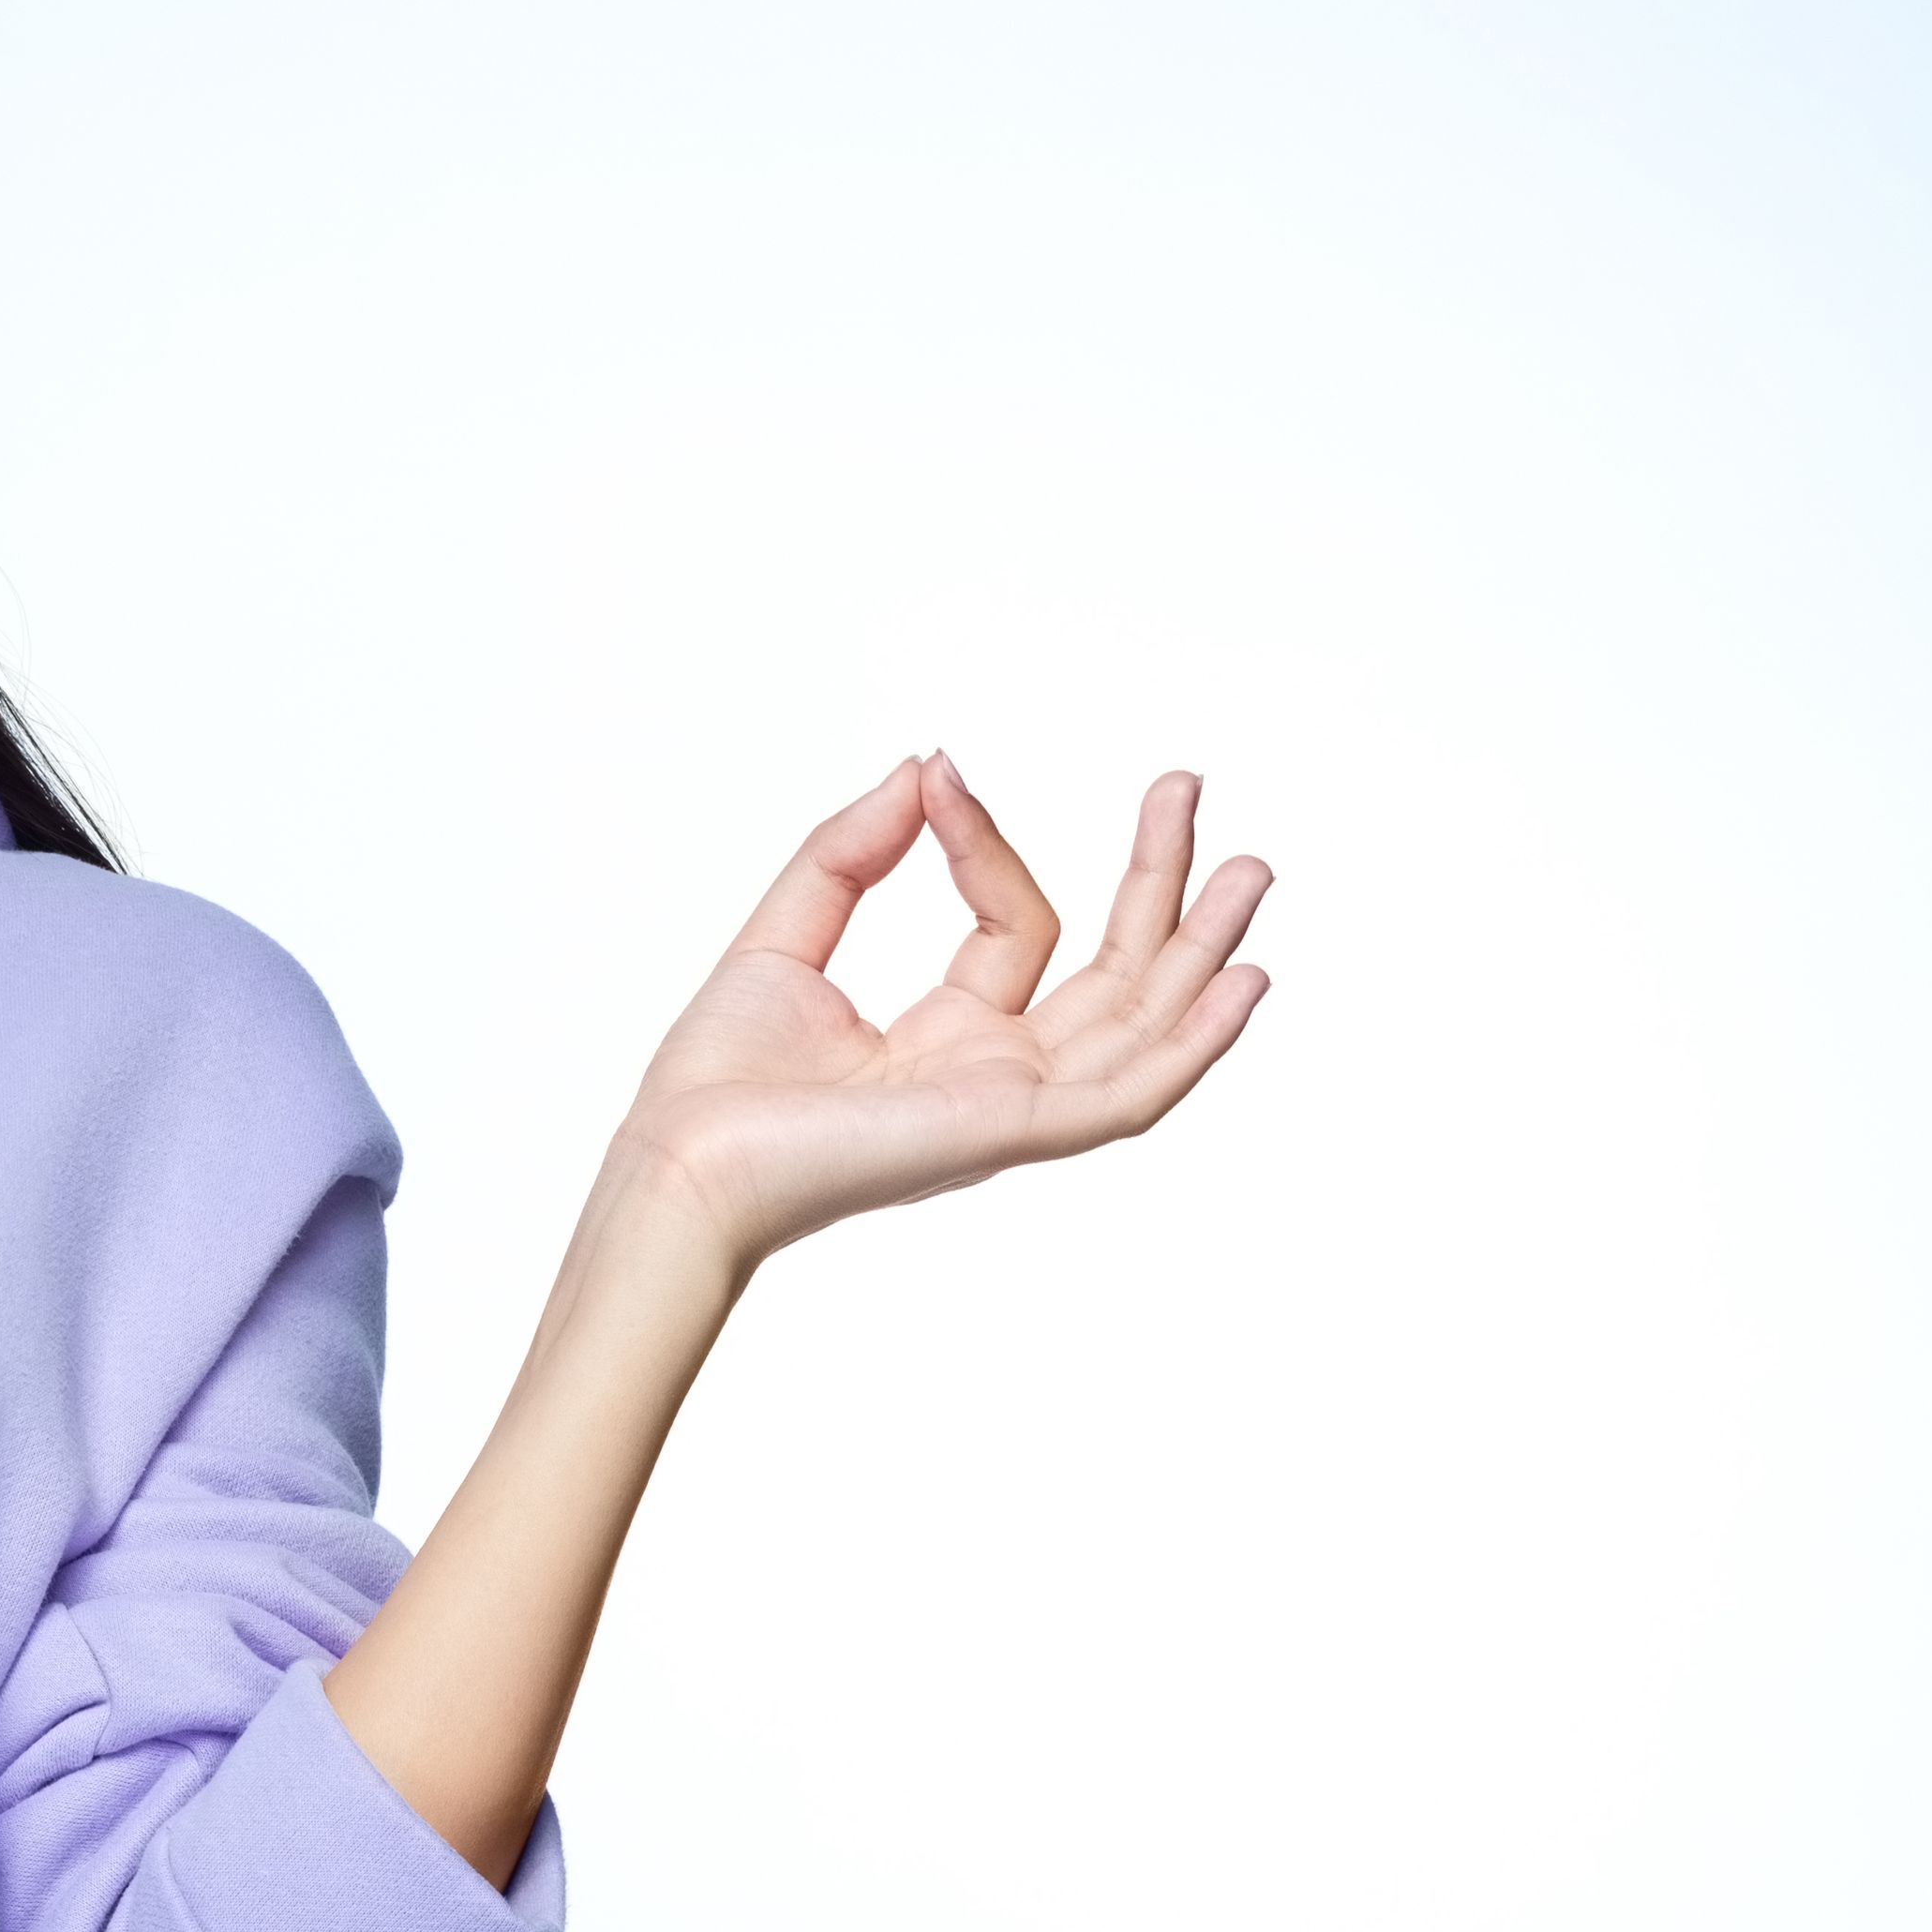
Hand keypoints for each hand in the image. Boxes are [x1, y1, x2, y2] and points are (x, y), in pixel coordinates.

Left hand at [611, 755, 1270, 1270]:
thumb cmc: (716, 1082)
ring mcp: (1012, 1108)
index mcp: (948, 1037)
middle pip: (1113, 975)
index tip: (940, 777)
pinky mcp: (1012, 1132)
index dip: (985, 844)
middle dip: (1158, 885)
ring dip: (1201, 950)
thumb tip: (922, 770)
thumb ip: (851, 852)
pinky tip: (1241, 984)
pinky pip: (1127, 1094)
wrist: (680, 1161)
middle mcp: (995, 1075)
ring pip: (1140, 1027)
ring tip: (1251, 870)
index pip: (1016, 926)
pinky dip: (1192, 1044)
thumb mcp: (785, 935)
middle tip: (1187, 787)